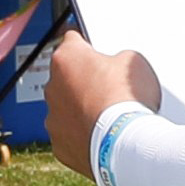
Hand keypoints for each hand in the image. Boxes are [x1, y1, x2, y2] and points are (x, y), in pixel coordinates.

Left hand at [41, 30, 162, 167]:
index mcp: (66, 58)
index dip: (88, 46)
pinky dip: (82, 133)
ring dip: (81, 108)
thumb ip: (117, 58)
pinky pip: (69, 134)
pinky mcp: (59, 143)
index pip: (72, 41)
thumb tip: (116, 67)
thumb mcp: (133, 61)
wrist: (124, 143)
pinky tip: (102, 134)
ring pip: (65, 108)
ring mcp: (52, 117)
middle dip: (85, 81)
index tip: (95, 51)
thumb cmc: (127, 100)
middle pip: (67, 78)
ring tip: (108, 115)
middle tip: (110, 89)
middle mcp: (52, 86)